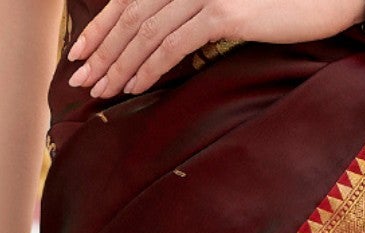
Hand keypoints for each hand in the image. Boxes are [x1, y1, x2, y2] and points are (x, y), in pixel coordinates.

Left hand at [68, 0, 364, 98]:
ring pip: (147, 32)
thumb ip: (196, 17)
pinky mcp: (223, 11)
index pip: (130, 0)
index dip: (101, 27)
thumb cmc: (284, 6)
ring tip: (101, 90)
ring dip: (120, 64)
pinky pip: (175, 44)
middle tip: (81, 79)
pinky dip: (150, 66)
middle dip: (102, 49)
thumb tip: (167, 45)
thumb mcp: (232, 10)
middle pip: (131, 15)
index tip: (81, 54)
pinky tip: (133, 86)